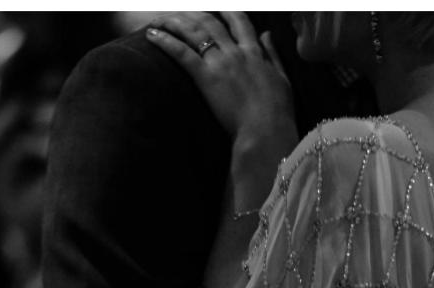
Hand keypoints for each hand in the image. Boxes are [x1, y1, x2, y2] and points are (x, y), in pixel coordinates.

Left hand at [146, 12, 295, 146]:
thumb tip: (267, 34)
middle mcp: (236, 52)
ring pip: (194, 31)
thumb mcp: (282, 78)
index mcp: (254, 52)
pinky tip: (152, 35)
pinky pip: (182, 53)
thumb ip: (273, 54)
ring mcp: (220, 63)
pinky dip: (166, 41)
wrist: (266, 130)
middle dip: (193, 14)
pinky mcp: (206, 77)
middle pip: (211, 22)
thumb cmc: (277, 111)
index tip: (216, 8)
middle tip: (178, 12)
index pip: (239, 22)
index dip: (226, 11)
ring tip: (158, 20)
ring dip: (175, 22)